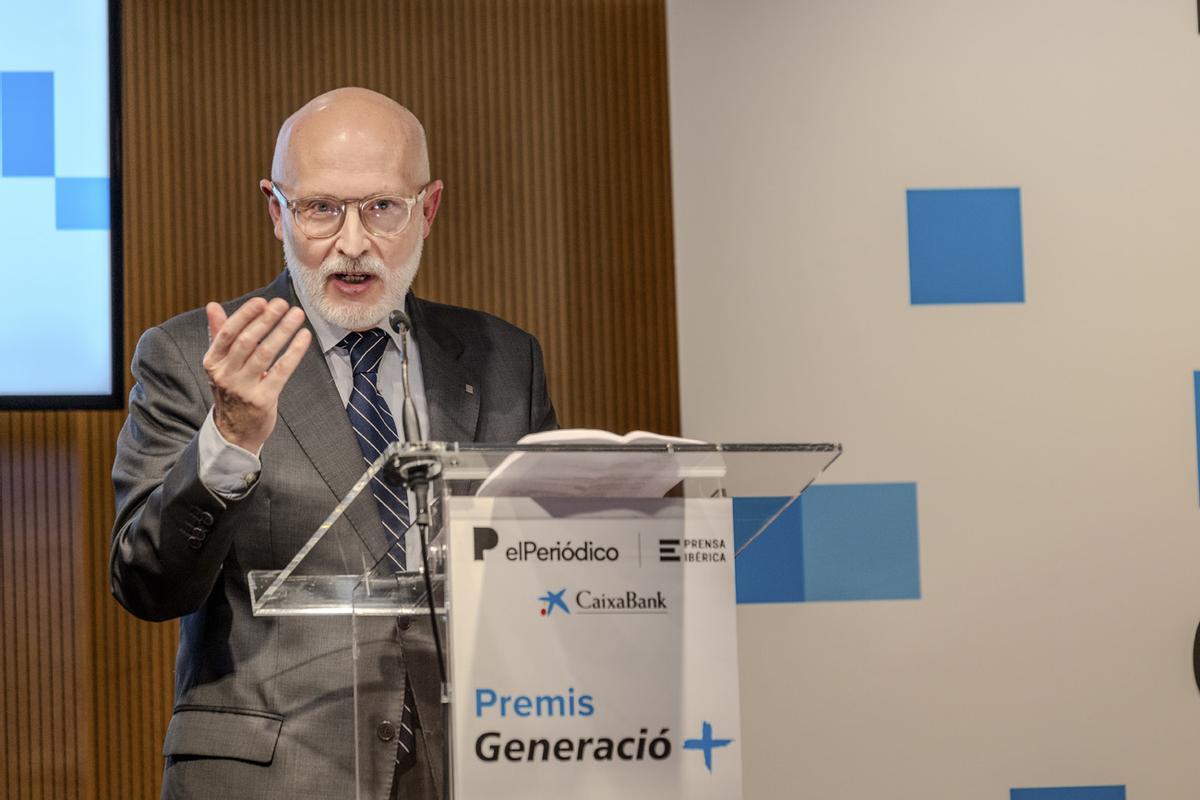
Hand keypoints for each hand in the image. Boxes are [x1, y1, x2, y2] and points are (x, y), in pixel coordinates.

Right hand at [203, 297, 311, 452]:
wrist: (234, 432)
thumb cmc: (232, 390)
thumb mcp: (221, 364)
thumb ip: (219, 334)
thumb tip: (213, 305)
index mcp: (212, 362)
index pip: (227, 333)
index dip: (245, 315)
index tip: (262, 301)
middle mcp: (225, 375)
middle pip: (247, 341)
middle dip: (266, 320)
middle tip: (282, 303)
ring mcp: (243, 389)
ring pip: (265, 353)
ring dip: (283, 331)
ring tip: (297, 315)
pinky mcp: (262, 400)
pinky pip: (281, 371)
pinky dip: (294, 352)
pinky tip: (304, 337)